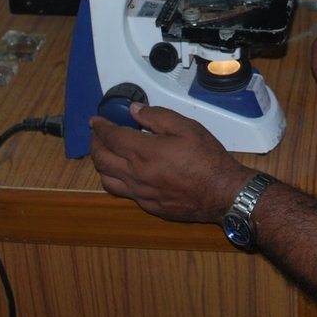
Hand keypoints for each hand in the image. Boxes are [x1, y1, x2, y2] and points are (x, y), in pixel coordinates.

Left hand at [89, 104, 252, 222]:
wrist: (221, 192)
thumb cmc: (208, 161)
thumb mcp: (186, 127)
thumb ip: (157, 116)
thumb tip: (135, 111)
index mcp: (145, 152)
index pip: (111, 137)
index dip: (100, 126)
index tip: (96, 121)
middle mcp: (137, 174)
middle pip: (101, 159)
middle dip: (95, 143)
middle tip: (98, 134)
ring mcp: (140, 192)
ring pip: (106, 179)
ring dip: (101, 163)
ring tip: (106, 152)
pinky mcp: (147, 205)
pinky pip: (122, 192)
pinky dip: (116, 179)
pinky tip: (124, 172)